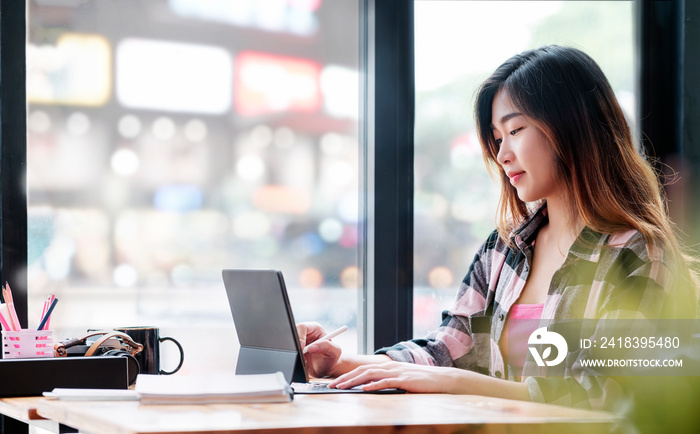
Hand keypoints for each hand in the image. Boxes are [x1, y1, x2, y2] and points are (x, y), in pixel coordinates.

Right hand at [296, 322, 341, 377]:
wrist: (325, 370)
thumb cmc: (331, 359)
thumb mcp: (334, 352)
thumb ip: (327, 346)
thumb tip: (312, 347)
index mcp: (316, 328)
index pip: (303, 327)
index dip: (300, 336)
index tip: (302, 347)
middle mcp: (306, 333)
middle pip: (293, 334)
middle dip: (296, 344)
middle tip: (300, 354)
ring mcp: (300, 342)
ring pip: (291, 343)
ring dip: (295, 351)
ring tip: (305, 359)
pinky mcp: (295, 350)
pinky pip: (290, 351)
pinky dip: (294, 356)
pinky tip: (302, 360)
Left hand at [328, 361, 463, 392]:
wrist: (442, 379)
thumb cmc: (421, 381)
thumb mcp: (401, 380)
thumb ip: (386, 381)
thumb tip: (369, 388)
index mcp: (387, 366)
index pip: (362, 369)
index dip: (347, 375)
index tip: (335, 382)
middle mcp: (389, 367)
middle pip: (362, 371)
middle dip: (345, 378)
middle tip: (332, 385)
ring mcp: (397, 372)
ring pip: (370, 375)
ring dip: (354, 381)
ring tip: (342, 387)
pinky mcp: (404, 380)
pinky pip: (386, 382)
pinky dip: (374, 385)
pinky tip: (365, 388)